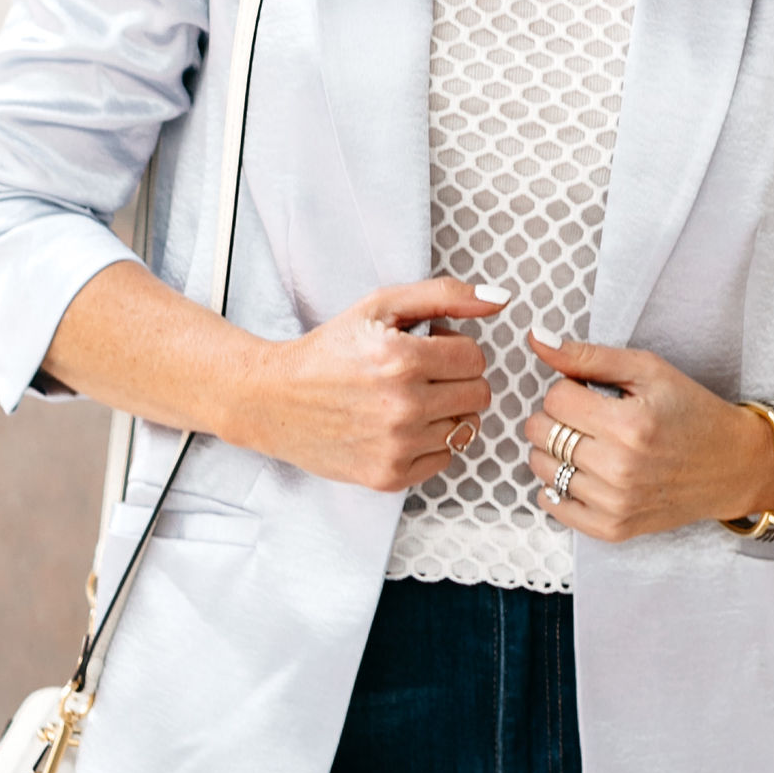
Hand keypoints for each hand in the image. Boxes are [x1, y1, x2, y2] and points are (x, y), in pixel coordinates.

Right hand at [241, 280, 507, 491]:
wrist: (274, 399)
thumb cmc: (329, 349)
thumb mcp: (381, 306)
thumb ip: (444, 295)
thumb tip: (500, 298)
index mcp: (402, 359)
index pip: (475, 356)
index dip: (454, 346)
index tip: (428, 345)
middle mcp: (402, 406)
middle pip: (478, 394)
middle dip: (457, 378)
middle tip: (421, 372)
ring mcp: (397, 446)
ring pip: (466, 428)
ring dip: (446, 411)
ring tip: (409, 398)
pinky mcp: (389, 476)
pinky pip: (445, 459)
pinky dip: (431, 442)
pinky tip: (401, 425)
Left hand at [522, 332, 773, 541]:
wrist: (733, 465)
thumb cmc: (692, 412)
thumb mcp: (649, 370)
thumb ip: (589, 356)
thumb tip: (537, 339)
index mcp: (628, 423)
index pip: (555, 398)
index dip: (568, 387)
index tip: (590, 391)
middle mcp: (618, 467)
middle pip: (541, 432)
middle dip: (555, 417)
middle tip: (585, 416)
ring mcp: (615, 503)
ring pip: (542, 468)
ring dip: (554, 450)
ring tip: (586, 443)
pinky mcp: (614, 528)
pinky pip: (555, 508)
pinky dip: (557, 488)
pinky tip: (582, 473)